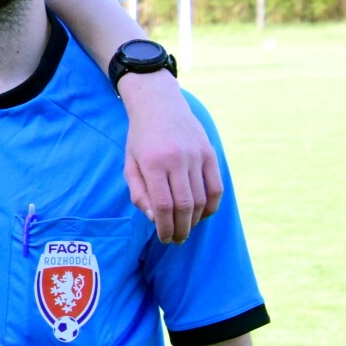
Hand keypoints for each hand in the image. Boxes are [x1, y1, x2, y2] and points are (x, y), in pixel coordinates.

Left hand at [119, 70, 222, 243]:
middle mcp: (176, 159)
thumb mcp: (130, 163)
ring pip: (201, 199)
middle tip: (177, 239)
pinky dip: (211, 205)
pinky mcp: (210, 153)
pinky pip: (216, 187)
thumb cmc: (141, 139)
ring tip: (187, 228)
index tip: (164, 238)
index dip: (165, 227)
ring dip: (195, 220)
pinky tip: (203, 214)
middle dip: (181, 228)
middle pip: (184, 205)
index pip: (162, 205)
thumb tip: (155, 218)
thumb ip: (138, 193)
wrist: (159, 106)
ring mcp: (196, 155)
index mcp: (153, 163)